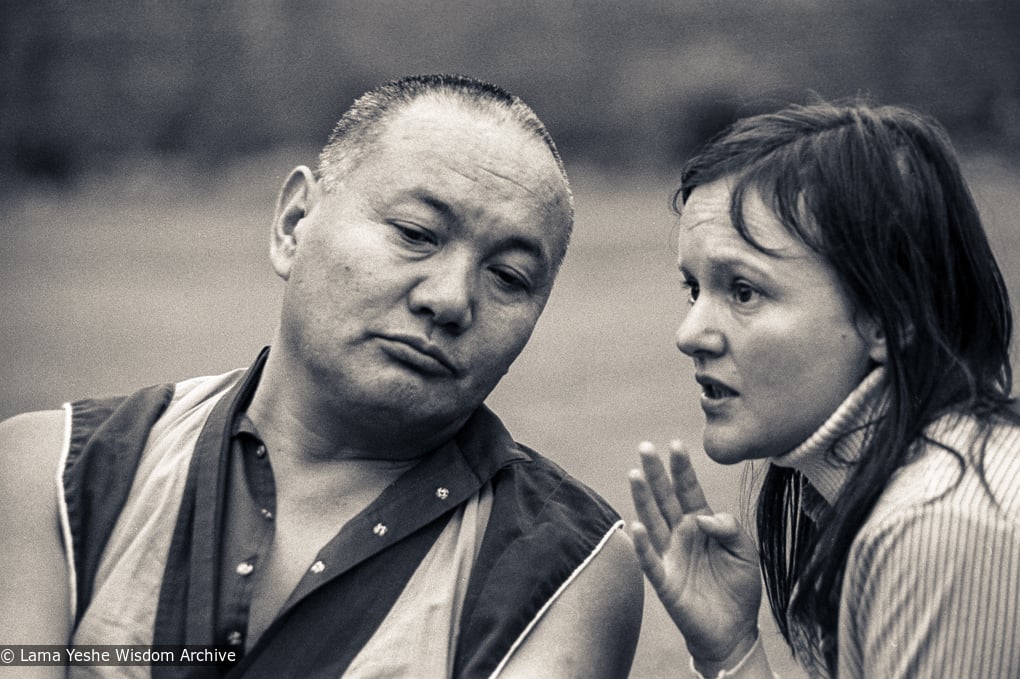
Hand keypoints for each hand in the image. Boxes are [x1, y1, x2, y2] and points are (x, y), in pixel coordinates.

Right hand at [629, 441, 761, 670]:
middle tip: (645, 447)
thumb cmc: (739, 588)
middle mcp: (682, 534)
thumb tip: (704, 516)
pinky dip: (642, 544)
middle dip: (655, 473)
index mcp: (701, 524)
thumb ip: (730, 528)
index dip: (682, 468)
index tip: (675, 444)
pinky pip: (650, 559)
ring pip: (652, 521)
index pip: (689, 490)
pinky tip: (636, 525)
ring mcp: (671, 555)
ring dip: (642, 498)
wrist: (733, 631)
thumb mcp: (746, 552)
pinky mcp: (665, 580)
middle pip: (665, 498)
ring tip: (634, 474)